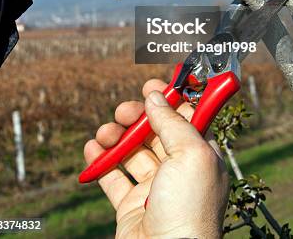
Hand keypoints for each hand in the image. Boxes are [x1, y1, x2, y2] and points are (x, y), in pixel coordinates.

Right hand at [84, 79, 229, 238]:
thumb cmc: (188, 209)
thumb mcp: (190, 154)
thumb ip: (172, 121)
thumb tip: (156, 96)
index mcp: (200, 155)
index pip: (187, 117)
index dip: (170, 98)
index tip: (152, 84)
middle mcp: (179, 170)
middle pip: (156, 131)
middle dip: (137, 116)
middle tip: (123, 111)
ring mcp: (155, 189)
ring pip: (133, 152)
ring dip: (116, 137)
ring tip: (104, 133)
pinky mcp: (131, 206)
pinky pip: (113, 177)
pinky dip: (101, 162)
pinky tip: (92, 149)